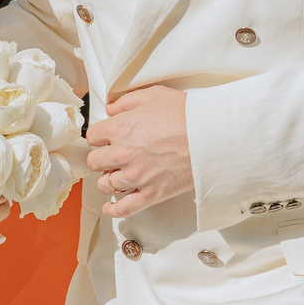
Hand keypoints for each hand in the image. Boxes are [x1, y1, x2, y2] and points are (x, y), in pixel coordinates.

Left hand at [86, 85, 191, 219]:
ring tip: (117, 175)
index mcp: (120, 128)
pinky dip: (113, 209)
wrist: (210, 135)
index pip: (93, 136)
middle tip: (111, 156)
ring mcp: (136, 176)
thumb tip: (111, 109)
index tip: (105, 138)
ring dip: (109, 179)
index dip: (100, 136)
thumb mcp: (154, 95)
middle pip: (95, 162)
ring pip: (105, 184)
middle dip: (101, 157)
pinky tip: (110, 206)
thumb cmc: (185, 114)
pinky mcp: (151, 194)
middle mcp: (123, 154)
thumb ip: (126, 101)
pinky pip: (124, 208)